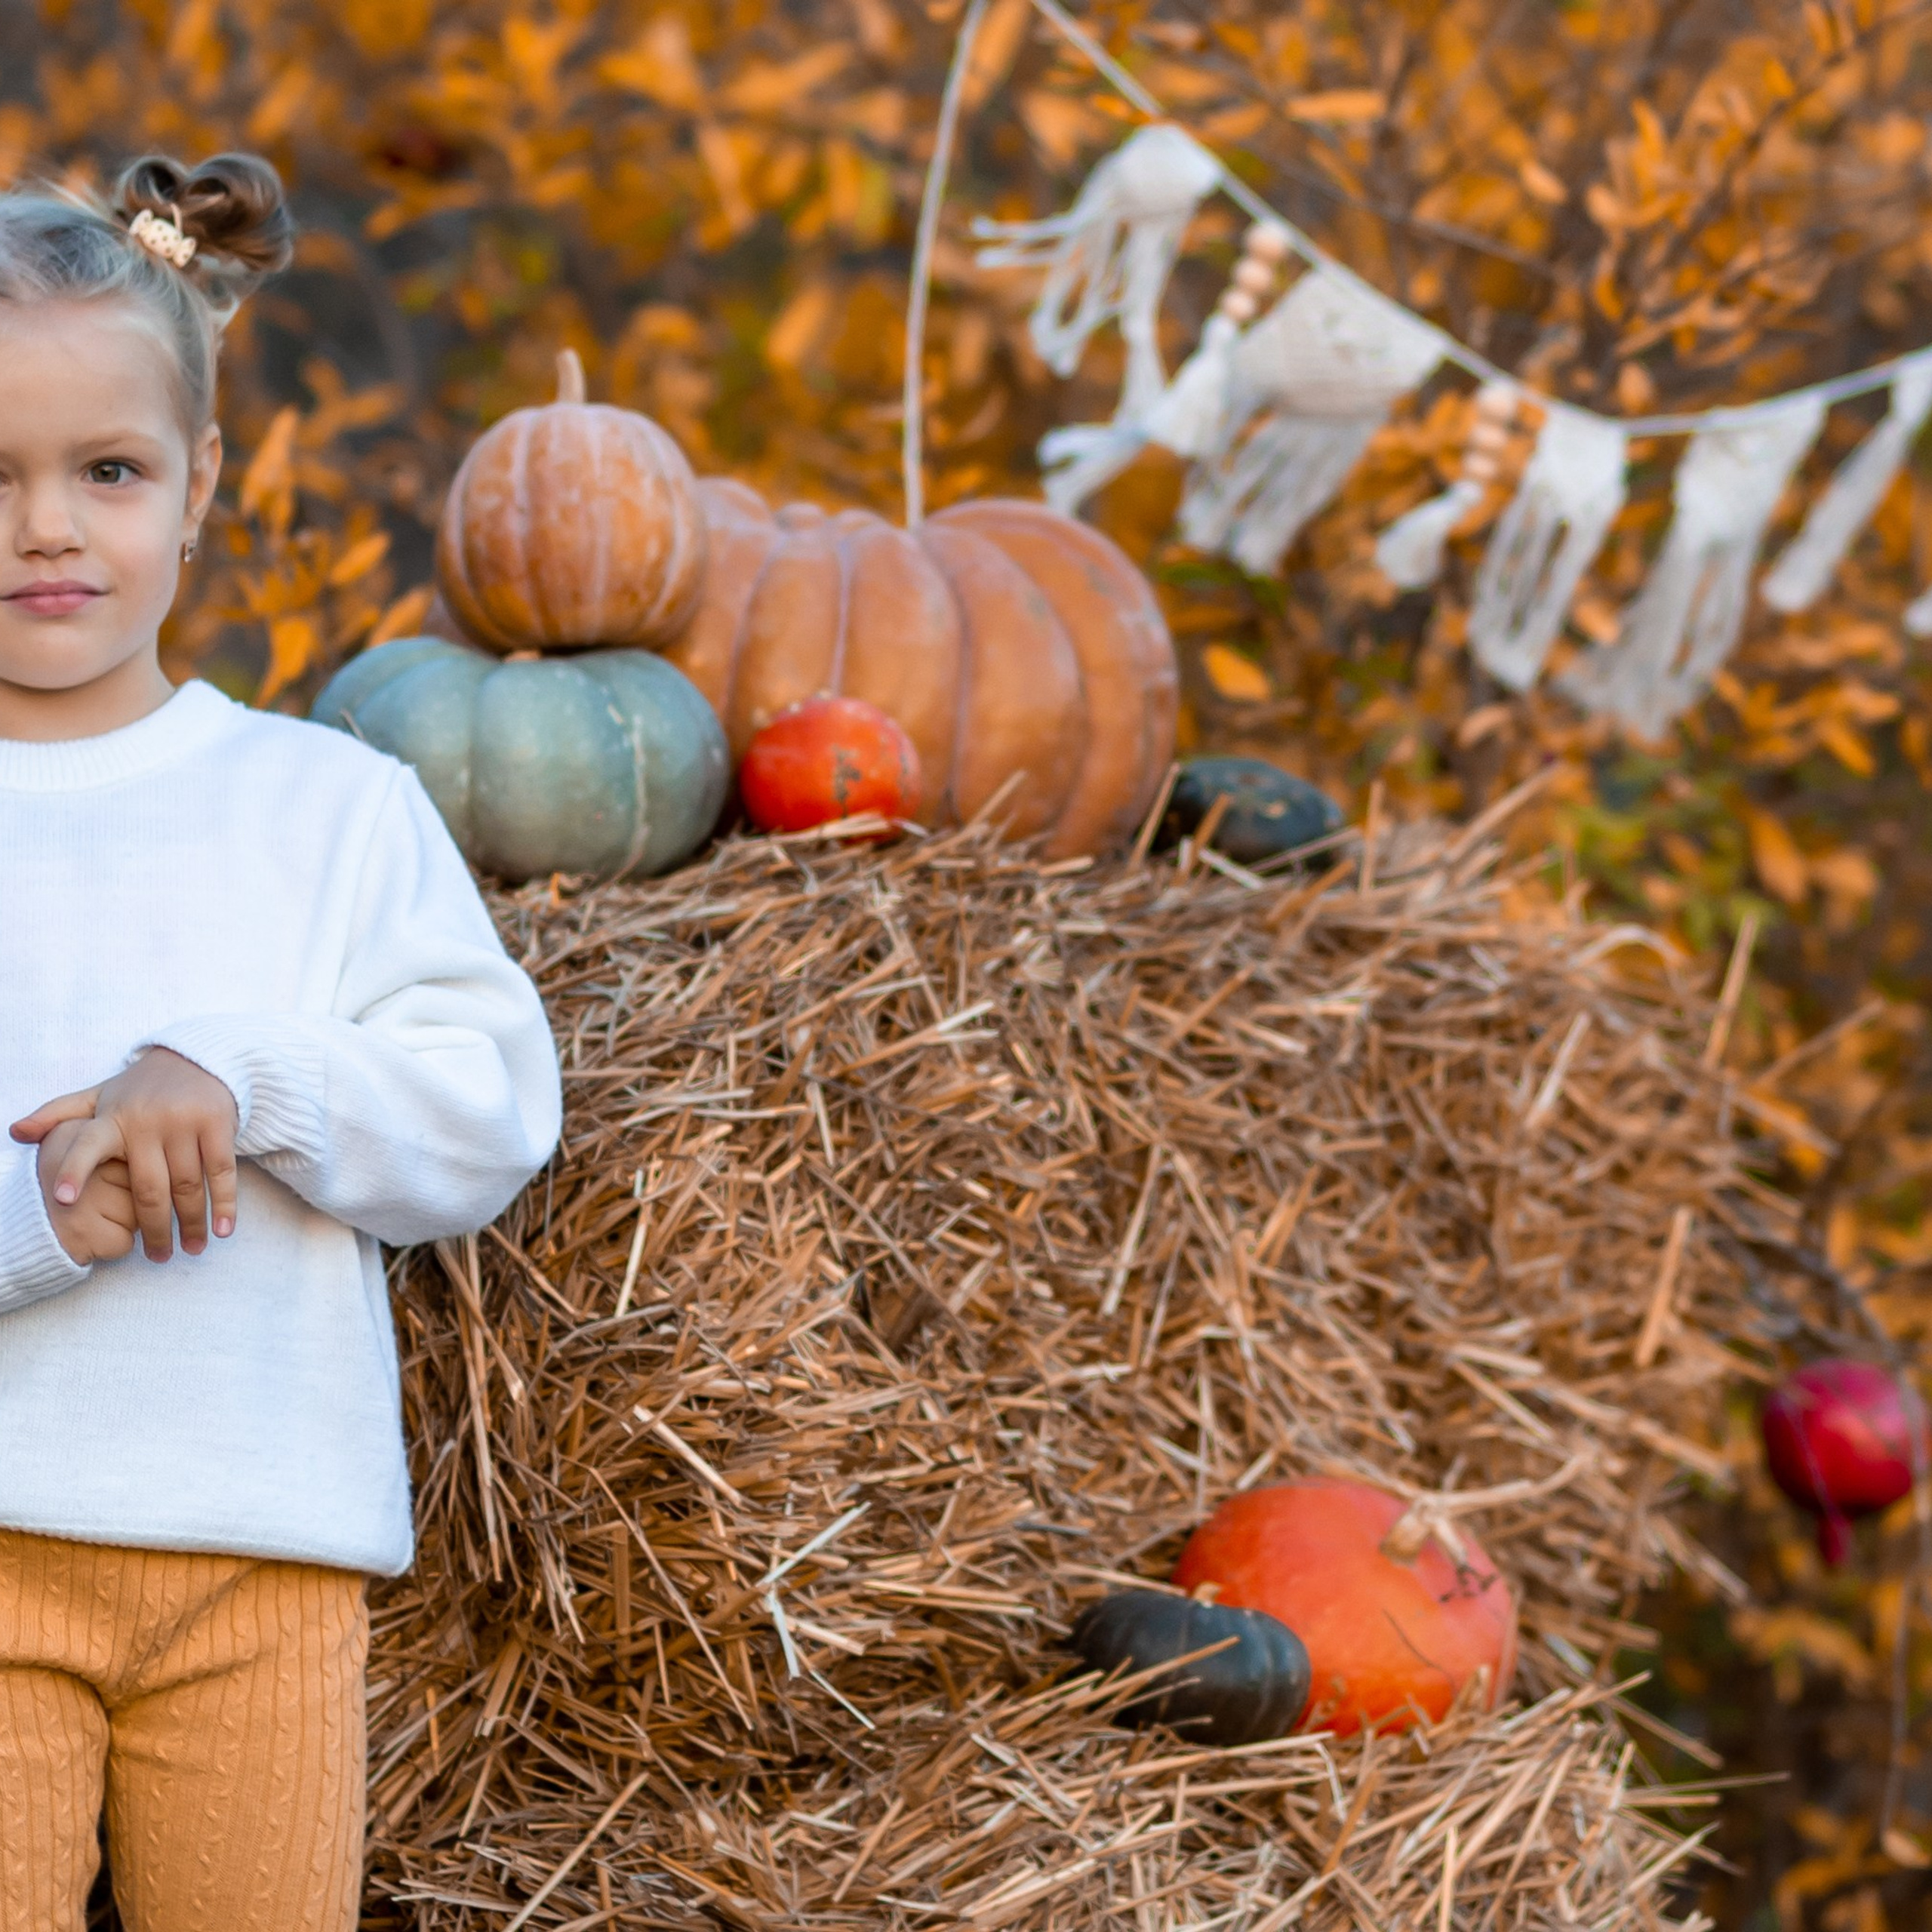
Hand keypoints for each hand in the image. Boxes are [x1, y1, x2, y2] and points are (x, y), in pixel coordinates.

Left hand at [10, 1048, 239, 1261]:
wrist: (199, 1059)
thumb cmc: (142, 1089)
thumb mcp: (99, 1096)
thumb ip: (58, 1114)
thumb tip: (15, 1133)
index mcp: (113, 1118)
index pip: (87, 1145)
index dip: (75, 1171)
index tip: (64, 1201)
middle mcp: (147, 1121)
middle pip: (149, 1188)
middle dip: (154, 1229)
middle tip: (158, 1257)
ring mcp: (184, 1123)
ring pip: (187, 1185)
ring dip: (191, 1222)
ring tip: (191, 1248)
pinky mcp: (217, 1124)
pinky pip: (220, 1171)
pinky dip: (223, 1203)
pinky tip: (222, 1229)